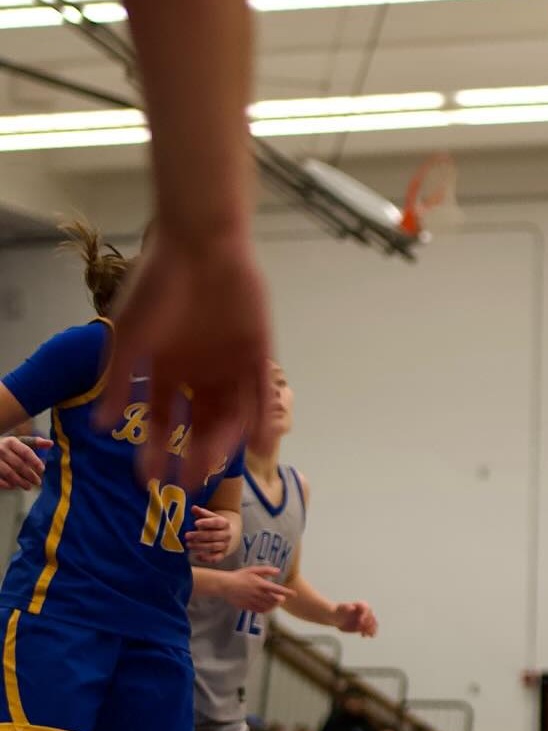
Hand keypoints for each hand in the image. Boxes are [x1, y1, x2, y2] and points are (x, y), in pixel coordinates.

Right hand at [0, 435, 49, 490]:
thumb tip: (51, 443)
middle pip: (19, 464)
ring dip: (20, 481)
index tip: (42, 469)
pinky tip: (14, 487)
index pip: (26, 452)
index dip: (35, 461)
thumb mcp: (19, 441)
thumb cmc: (7, 446)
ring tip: (28, 487)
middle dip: (30, 475)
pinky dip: (6, 484)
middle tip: (38, 482)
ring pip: (9, 473)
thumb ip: (34, 442)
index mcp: (11, 441)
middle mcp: (1, 449)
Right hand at [96, 224, 270, 489]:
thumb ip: (120, 382)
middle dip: (192, 454)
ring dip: (224, 442)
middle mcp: (200, 373)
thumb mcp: (129, 338)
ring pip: (230, 413)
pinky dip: (262, 417)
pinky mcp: (258, 352)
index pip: (162, 421)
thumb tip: (100, 426)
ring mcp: (230, 364)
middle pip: (199, 424)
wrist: (199, 246)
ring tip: (214, 467)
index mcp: (168, 371)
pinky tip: (259, 443)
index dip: (155, 449)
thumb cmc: (157, 287)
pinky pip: (262, 392)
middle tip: (186, 483)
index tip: (148, 480)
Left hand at [185, 506, 234, 563]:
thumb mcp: (210, 517)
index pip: (217, 522)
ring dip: (200, 546)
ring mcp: (225, 545)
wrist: (227, 535)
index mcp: (224, 523)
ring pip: (214, 546)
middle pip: (214, 535)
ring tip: (188, 544)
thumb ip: (202, 513)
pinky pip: (216, 558)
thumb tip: (193, 508)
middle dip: (199, 536)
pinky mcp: (222, 555)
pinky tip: (197, 556)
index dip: (207, 523)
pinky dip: (207, 558)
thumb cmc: (214, 525)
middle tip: (187, 535)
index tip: (196, 523)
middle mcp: (227, 534)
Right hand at [222, 565, 294, 612]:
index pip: (277, 589)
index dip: (287, 592)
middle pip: (274, 600)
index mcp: (260, 584)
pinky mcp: (247, 606)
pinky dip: (266, 610)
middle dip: (281, 600)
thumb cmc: (240, 575)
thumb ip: (267, 570)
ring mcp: (252, 601)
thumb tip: (278, 571)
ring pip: (268, 606)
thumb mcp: (254, 569)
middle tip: (283, 598)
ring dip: (274, 605)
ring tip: (276, 602)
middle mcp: (257, 594)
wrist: (225, 585)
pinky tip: (268, 607)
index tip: (294, 594)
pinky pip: (259, 610)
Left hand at [334, 600, 377, 636]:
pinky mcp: (362, 627)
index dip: (365, 615)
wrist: (336, 617)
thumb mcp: (342, 608)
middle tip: (365, 628)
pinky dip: (367, 633)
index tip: (361, 621)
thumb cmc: (339, 610)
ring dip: (371, 629)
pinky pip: (367, 630)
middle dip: (369, 623)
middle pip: (371, 617)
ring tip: (369, 634)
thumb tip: (352, 608)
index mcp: (361, 606)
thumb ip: (348, 608)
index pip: (367, 609)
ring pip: (371, 625)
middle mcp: (365, 613)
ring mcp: (364, 620)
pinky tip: (363, 635)